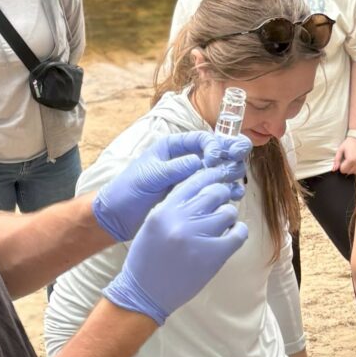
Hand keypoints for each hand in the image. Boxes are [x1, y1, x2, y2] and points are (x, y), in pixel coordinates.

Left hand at [93, 132, 250, 240]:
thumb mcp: (150, 176)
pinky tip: (234, 196)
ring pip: (219, 172)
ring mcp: (191, 179)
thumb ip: (174, 168)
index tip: (215, 158)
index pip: (202, 140)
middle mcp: (185, 160)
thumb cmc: (128, 190)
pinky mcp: (193, 196)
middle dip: (231, 156)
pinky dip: (227, 191)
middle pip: (217, 153)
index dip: (214, 145)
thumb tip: (199, 161)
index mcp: (173, 148)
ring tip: (237, 184)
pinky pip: (215, 190)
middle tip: (238, 164)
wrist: (117, 217)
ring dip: (231, 175)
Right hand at [103, 166, 248, 324]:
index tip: (217, 180)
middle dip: (221, 196)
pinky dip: (238, 233)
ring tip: (222, 226)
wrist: (144, 293)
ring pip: (228, 212)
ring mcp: (198, 237)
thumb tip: (202, 188)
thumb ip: (174, 206)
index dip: (210, 177)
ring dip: (228, 217)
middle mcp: (181, 219)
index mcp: (165, 210)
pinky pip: (238, 234)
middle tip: (220, 204)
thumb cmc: (147, 258)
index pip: (194, 181)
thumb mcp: (153, 224)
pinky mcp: (214, 256)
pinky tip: (231, 236)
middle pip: (215, 193)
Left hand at [332, 137, 355, 174]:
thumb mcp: (341, 148)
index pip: (342, 170)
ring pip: (352, 172)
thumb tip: (334, 169)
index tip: (343, 159)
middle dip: (346, 166)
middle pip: (347, 172)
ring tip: (353, 158)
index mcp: (351, 160)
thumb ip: (336, 159)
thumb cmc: (352, 143)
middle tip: (348, 158)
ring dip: (351, 167)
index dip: (341, 165)